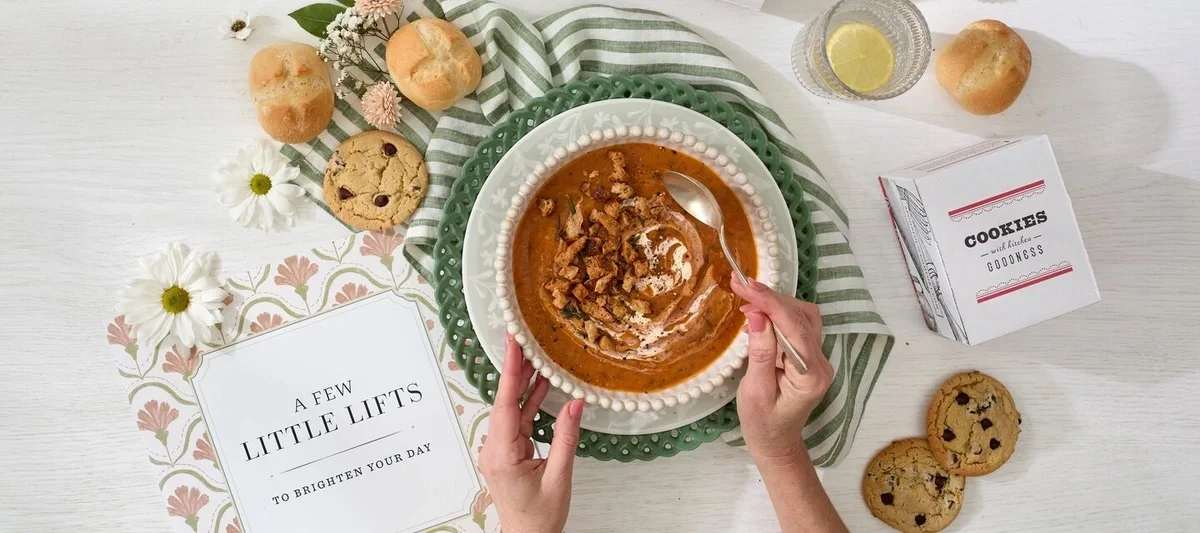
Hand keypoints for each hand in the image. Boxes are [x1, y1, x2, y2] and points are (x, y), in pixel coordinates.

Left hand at [478, 335, 583, 532]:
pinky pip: (518, 421)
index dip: (510, 371)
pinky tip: (542, 386)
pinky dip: (529, 403)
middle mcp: (495, 449)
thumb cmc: (540, 517)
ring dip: (524, 385)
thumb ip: (566, 437)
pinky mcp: (507, 452)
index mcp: (502, 454)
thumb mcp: (559, 476)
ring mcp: (499, 450)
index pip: (505, 404)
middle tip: (524, 339)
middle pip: (505, 401)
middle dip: (516, 370)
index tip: (512, 345)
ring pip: (512, 409)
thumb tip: (575, 403)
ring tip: (536, 356)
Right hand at [730, 275, 834, 466]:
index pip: (794, 327)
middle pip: (801, 316)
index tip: (745, 285)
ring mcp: (817, 358)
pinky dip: (777, 314)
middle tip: (739, 285)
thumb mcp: (754, 391)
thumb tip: (758, 316)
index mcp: (810, 375)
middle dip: (770, 298)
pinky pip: (796, 326)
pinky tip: (756, 314)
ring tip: (746, 297)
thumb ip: (760, 353)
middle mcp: (820, 363)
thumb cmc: (762, 424)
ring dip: (775, 303)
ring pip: (802, 316)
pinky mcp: (808, 356)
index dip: (770, 302)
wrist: (776, 443)